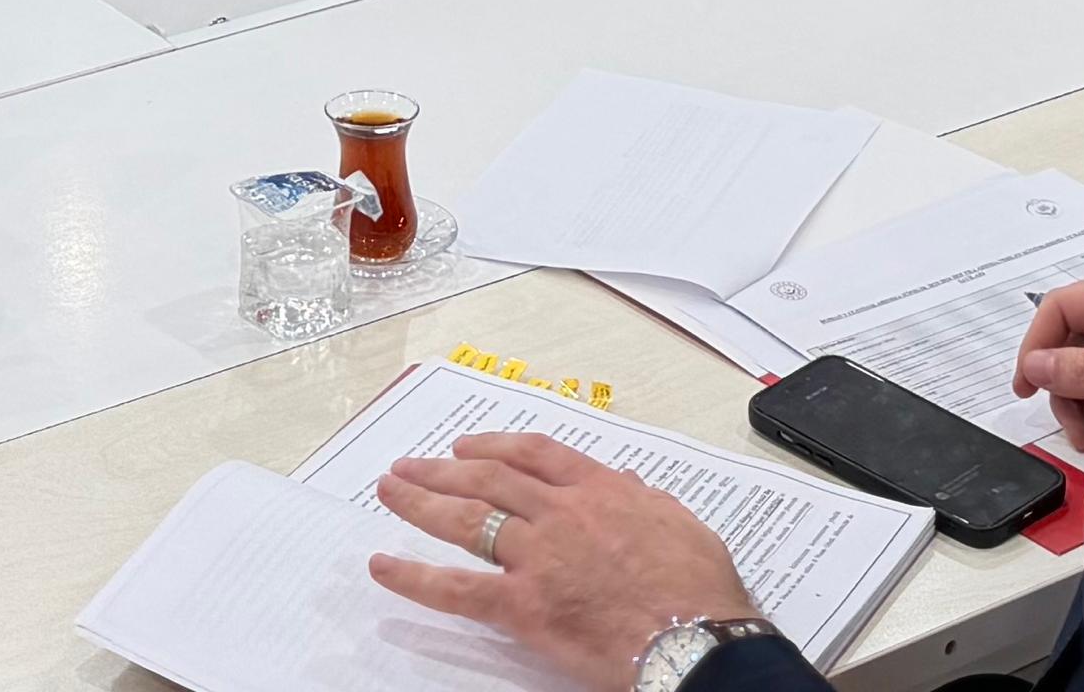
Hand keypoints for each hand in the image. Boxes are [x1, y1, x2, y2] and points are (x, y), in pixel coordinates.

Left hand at [368, 435, 756, 691]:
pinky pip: (458, 590)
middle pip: (489, 479)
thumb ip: (645, 500)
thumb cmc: (699, 589)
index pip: (535, 454)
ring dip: (420, 502)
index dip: (494, 446)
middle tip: (410, 466)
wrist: (696, 639)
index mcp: (599, 490)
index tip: (467, 446)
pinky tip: (384, 567)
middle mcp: (559, 513)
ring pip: (466, 520)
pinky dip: (416, 577)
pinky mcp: (524, 606)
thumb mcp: (680, 524)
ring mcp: (537, 557)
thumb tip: (625, 482)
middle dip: (443, 470)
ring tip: (389, 491)